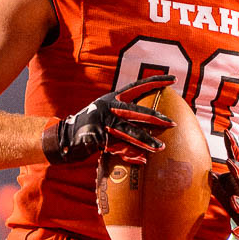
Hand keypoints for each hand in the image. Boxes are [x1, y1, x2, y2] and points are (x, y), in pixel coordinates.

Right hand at [41, 75, 175, 164]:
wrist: (65, 137)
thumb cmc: (91, 127)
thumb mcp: (107, 115)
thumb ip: (125, 118)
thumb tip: (148, 124)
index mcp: (113, 98)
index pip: (137, 86)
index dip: (155, 82)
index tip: (173, 79)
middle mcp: (109, 107)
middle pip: (136, 111)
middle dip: (155, 118)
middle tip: (172, 123)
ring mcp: (103, 123)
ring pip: (130, 132)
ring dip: (147, 141)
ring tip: (160, 147)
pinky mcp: (99, 138)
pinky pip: (120, 148)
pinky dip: (132, 155)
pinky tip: (143, 160)